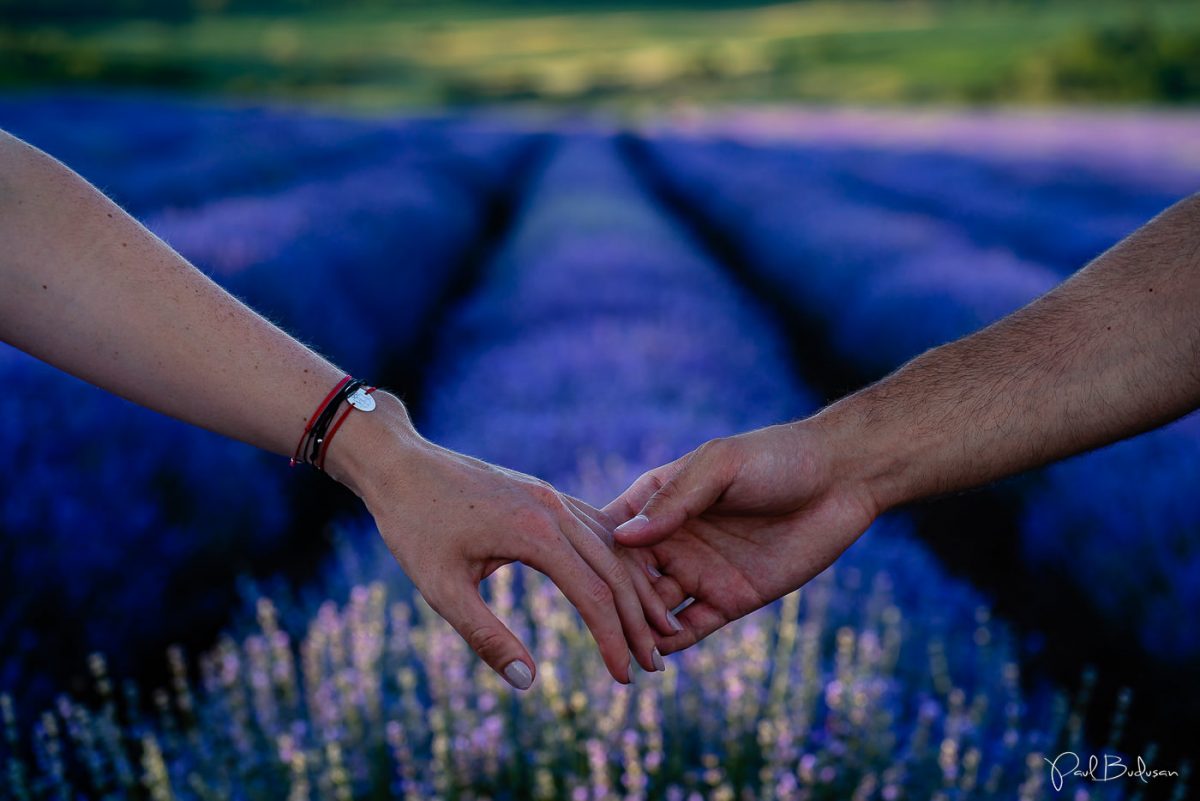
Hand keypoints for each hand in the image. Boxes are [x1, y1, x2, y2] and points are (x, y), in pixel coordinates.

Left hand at [326, 393, 667, 687]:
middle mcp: (555, 508)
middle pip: (616, 570)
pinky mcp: (545, 493)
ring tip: (652, 629)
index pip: (594, 595)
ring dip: (635, 589)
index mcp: (535, 532)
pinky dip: (617, 560)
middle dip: (638, 620)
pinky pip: (596, 527)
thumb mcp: (440, 589)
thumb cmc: (413, 527)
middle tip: (654, 664)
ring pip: (613, 546)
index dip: (613, 640)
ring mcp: (553, 496)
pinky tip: (625, 583)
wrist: (399, 463)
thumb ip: (485, 636)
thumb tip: (526, 683)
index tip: (624, 678)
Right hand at [605, 420, 880, 653]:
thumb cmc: (776, 458)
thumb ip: (675, 501)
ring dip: (637, 629)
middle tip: (592, 627)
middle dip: (609, 602)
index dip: (589, 554)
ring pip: (654, 608)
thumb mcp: (720, 467)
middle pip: (626, 577)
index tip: (566, 572)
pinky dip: (673, 644)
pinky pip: (692, 626)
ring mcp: (699, 571)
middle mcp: (672, 539)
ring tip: (620, 652)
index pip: (611, 533)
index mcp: (658, 500)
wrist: (841, 479)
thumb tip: (622, 539)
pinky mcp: (729, 598)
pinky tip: (657, 657)